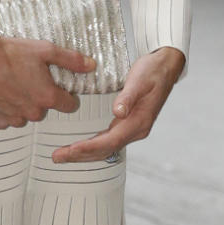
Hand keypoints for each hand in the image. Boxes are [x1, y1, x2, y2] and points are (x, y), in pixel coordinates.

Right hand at [0, 27, 95, 127]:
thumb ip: (71, 60)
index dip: (66, 95)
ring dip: (22, 104)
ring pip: (25, 116)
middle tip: (29, 79)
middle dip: (40, 97)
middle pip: (45, 109)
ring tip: (13, 85)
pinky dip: (5, 110)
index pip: (69, 106)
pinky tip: (1, 93)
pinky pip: (7, 120)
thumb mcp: (46, 50)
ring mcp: (13, 117)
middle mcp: (32, 111)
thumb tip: (90, 66)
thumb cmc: (8, 53)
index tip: (59, 88)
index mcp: (47, 97)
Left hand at [52, 46, 185, 163]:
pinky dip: (93, 146)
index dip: (89, 147)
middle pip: (106, 150)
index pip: (110, 141)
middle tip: (57, 157)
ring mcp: (133, 129)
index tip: (71, 150)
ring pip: (106, 148)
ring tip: (63, 156)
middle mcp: (137, 129)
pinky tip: (80, 147)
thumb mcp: (140, 80)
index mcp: (139, 121)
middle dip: (80, 155)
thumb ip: (128, 97)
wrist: (166, 67)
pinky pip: (108, 141)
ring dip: (84, 154)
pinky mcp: (129, 124)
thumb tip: (118, 112)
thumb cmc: (153, 71)